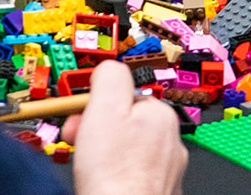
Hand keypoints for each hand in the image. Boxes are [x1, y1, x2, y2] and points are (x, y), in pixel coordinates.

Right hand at [64, 60, 186, 194]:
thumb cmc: (114, 175)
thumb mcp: (103, 106)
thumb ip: (108, 76)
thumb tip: (109, 68)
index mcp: (160, 115)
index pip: (124, 95)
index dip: (95, 105)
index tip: (80, 117)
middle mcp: (169, 142)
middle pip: (126, 123)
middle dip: (98, 129)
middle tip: (82, 142)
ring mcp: (166, 172)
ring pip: (128, 151)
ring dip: (106, 155)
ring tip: (91, 168)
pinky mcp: (156, 194)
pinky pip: (131, 176)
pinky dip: (116, 178)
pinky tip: (104, 184)